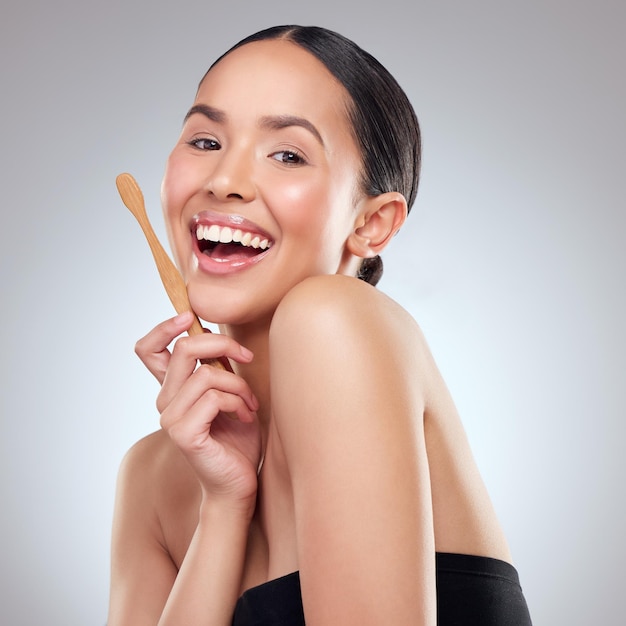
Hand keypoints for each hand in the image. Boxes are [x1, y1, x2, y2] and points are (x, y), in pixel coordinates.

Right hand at [135, 312, 261, 507]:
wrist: (238, 484)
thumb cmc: (238, 439)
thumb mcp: (229, 394)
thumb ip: (217, 369)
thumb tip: (217, 335)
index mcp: (173, 390)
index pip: (148, 350)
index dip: (164, 327)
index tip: (190, 316)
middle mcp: (165, 401)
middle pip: (184, 348)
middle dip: (222, 344)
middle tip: (247, 357)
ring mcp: (171, 418)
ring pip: (207, 374)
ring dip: (238, 384)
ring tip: (250, 403)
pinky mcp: (184, 433)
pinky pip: (213, 397)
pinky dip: (238, 402)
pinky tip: (246, 417)